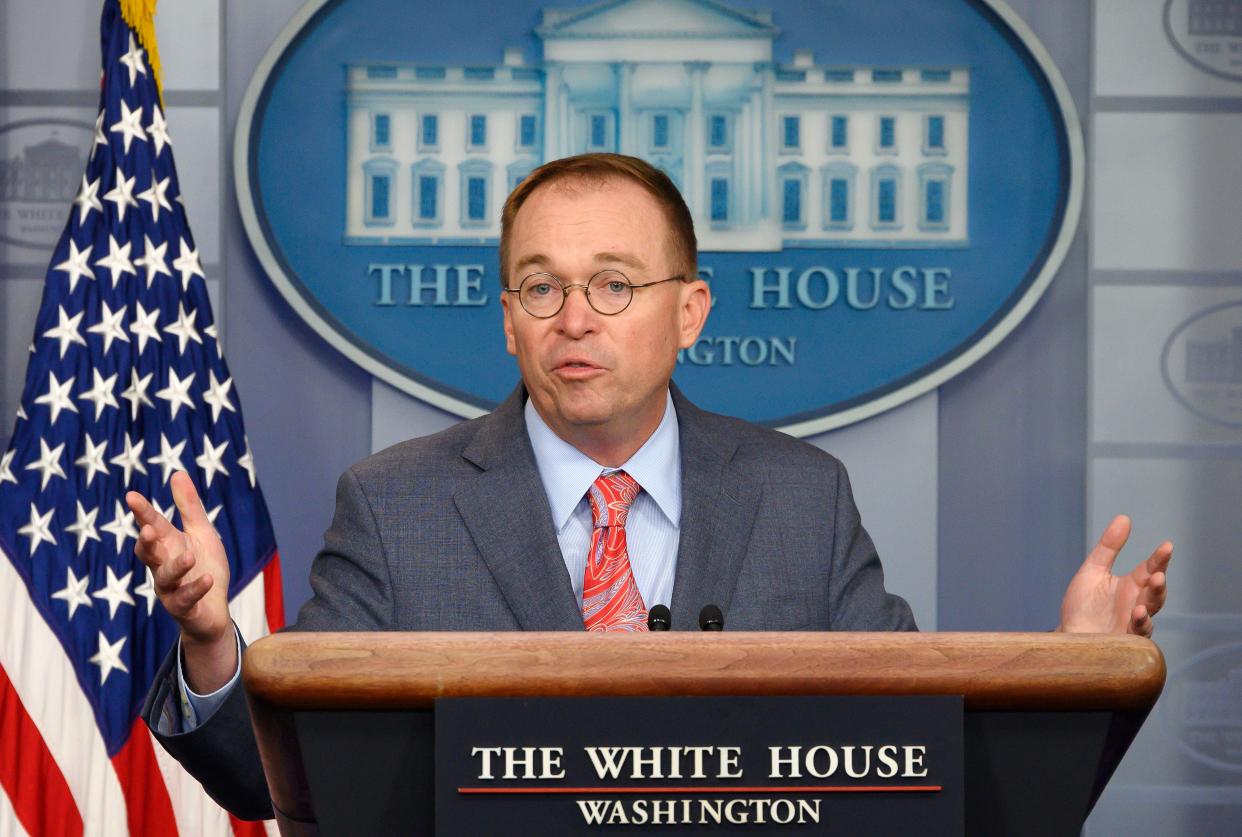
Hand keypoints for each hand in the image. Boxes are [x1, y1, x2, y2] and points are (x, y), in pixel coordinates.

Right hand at [126, 470, 235, 690]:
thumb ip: (189, 506)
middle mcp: (162, 566)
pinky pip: (186, 599)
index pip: (152, 526)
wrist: (214, 610)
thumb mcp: (201, 532)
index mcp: (167, 546)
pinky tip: (207, 579)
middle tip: (148, 528)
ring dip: (175, 566)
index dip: (142, 512)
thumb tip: (177, 472)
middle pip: (148, 553)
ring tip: (189, 555)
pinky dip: (195, 588)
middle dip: (146, 541)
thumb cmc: (205, 567)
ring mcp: (171, 589)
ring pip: (164, 578)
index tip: (132, 496)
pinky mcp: (184, 608)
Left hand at [1057, 515, 1171, 636]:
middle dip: (1159, 582)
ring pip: (1150, 612)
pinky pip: (1138, 633)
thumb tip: (1124, 517)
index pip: (1149, 569)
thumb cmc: (1082, 605)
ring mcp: (1133, 622)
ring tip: (1152, 587)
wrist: (1068, 634)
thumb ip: (1109, 547)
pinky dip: (1140, 623)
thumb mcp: (1093, 570)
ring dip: (1153, 600)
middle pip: (1155, 591)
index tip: (1167, 546)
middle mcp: (1136, 603)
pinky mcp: (1125, 640)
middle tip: (1158, 572)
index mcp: (1131, 585)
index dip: (1159, 559)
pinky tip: (1137, 613)